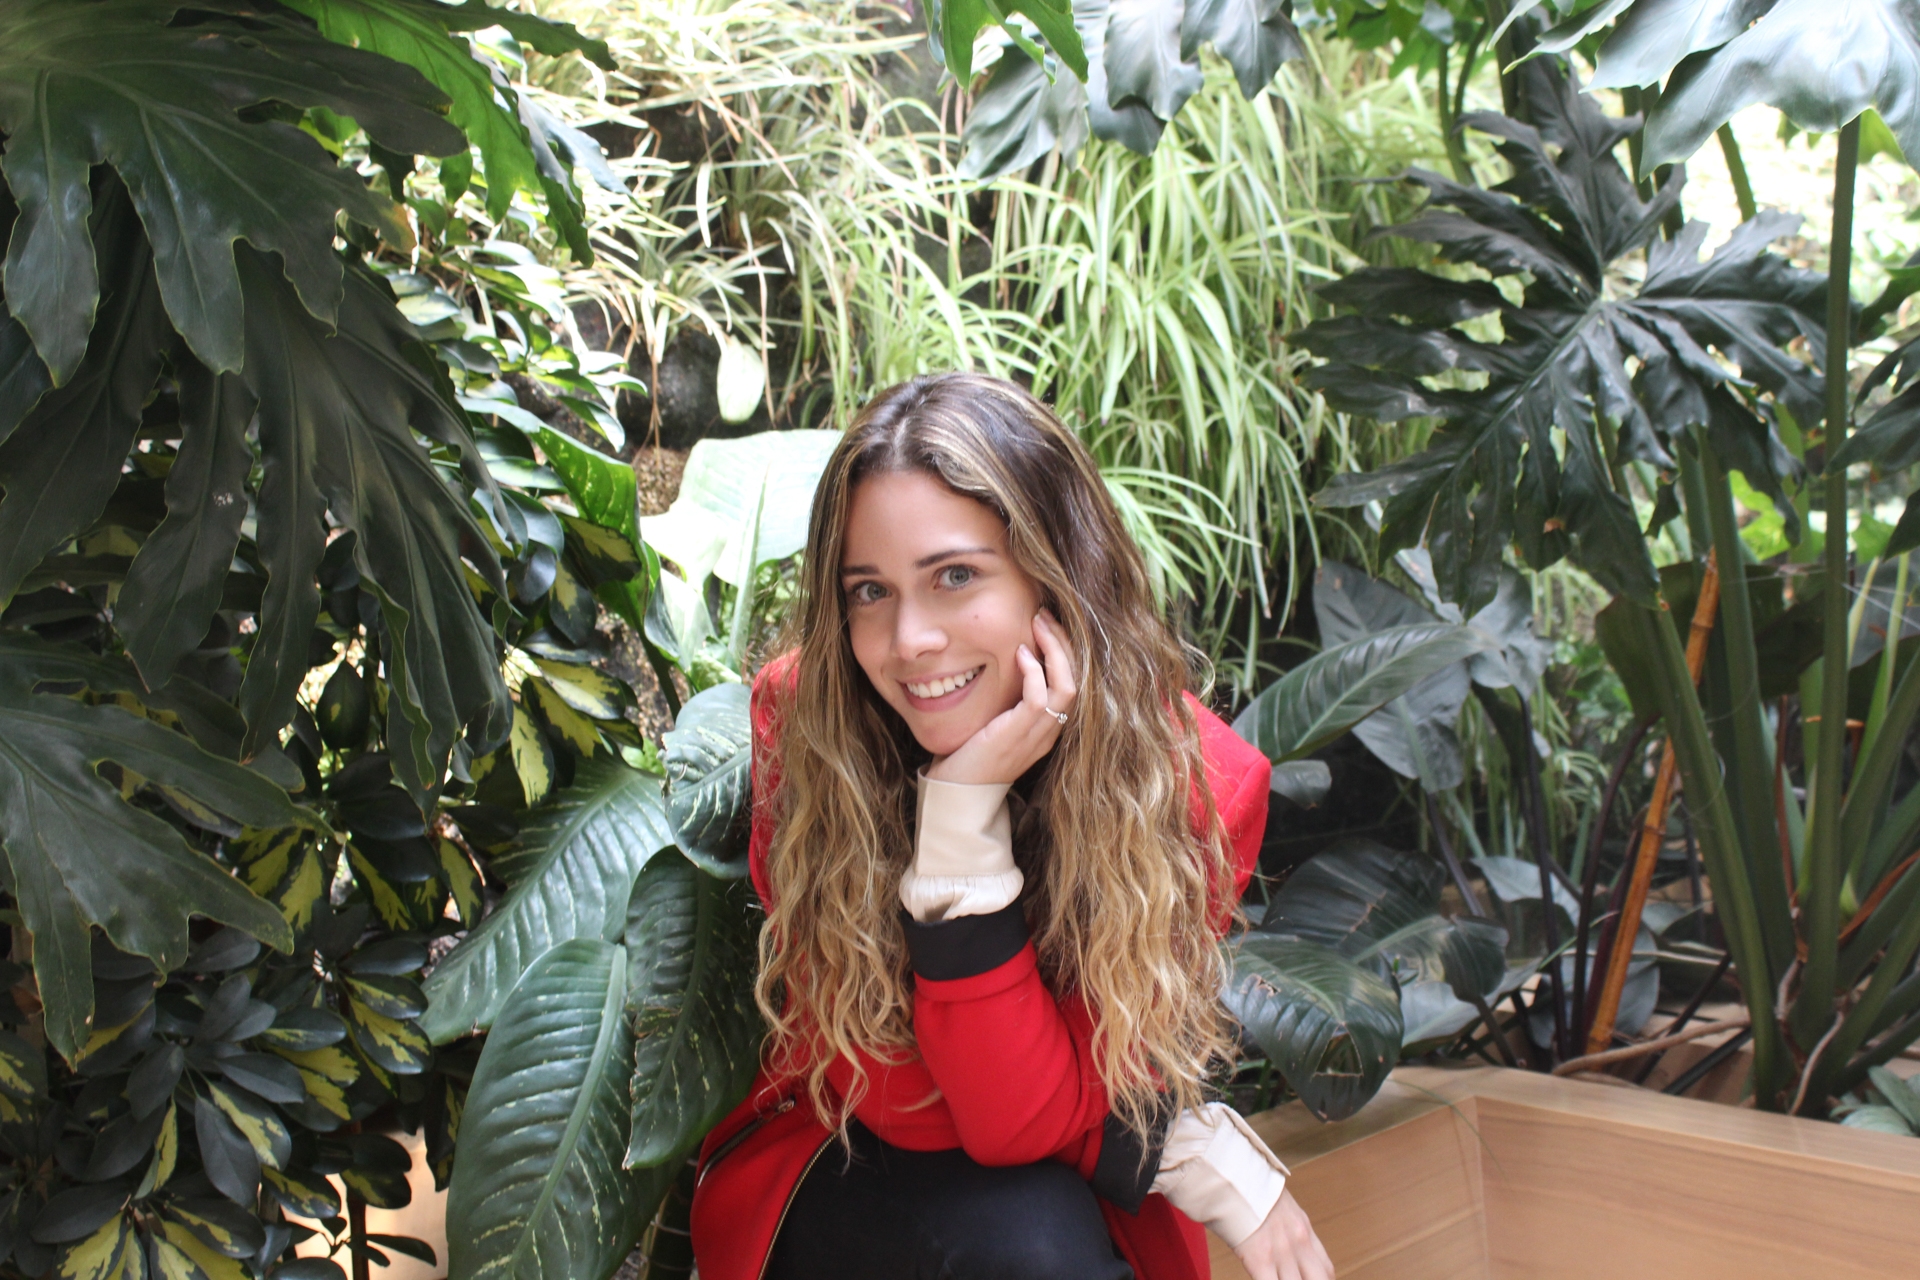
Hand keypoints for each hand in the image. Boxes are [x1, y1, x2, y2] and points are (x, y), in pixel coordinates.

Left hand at [926, 609, 1077, 784]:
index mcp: (1047, 728)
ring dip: (1055, 651)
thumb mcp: (995, 721)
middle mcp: (1049, 731)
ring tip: (1039, 625)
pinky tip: (1021, 654)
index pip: (1071, 682)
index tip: (1047, 625)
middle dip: (1064, 643)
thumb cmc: (970, 755)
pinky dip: (1034, 672)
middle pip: (1076, 680)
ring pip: (1066, 686)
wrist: (957, 792)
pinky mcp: (1019, 734)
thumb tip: (1005, 660)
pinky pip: (1040, 698)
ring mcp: (1037, 735)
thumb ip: (1007, 698)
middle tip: (1045, 615)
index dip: (1065, 651)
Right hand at [1232, 1189, 1333, 1279]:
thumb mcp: (1277, 1204)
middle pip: (1319, 1279)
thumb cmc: (1246, 1185)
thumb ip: (1284, 1225)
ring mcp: (1282, 1251)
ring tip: (1276, 1278)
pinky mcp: (1260, 1258)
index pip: (1326, 1269)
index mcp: (1303, 1228)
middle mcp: (1299, 1241)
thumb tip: (1275, 1236)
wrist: (1232, 1173)